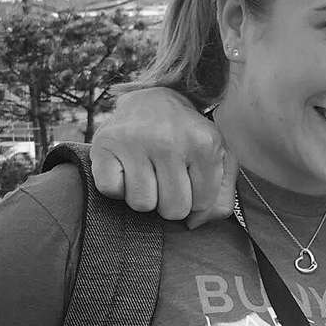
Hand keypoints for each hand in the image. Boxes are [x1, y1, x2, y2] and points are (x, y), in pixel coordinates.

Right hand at [91, 88, 235, 226]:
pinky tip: (127, 168)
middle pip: (172, 210)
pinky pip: (111, 191)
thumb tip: (193, 223)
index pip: (201, 205)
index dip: (195, 198)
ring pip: (142, 205)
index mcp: (204, 143)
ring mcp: (134, 140)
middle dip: (170, 200)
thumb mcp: (220, 161)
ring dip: (144, 195)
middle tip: (166, 175)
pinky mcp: (104, 143)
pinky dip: (117, 187)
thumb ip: (221, 199)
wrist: (153, 101)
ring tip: (147, 171)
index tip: (190, 175)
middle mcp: (169, 139)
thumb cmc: (189, 139)